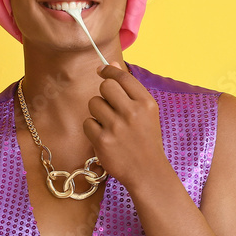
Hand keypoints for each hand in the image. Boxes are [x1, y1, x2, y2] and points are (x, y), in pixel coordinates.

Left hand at [83, 65, 170, 188]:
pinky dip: (92, 129)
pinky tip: (104, 137)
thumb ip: (130, 89)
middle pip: (105, 86)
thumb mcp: (147, 113)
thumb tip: (110, 64)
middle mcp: (132, 112)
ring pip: (93, 103)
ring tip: (109, 125)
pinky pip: (87, 122)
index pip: (122, 76)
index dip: (109, 70)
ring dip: (97, 112)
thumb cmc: (146, 139)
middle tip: (110, 106)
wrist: (148, 172)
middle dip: (104, 94)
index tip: (101, 70)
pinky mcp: (102, 140)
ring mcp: (116, 127)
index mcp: (146, 103)